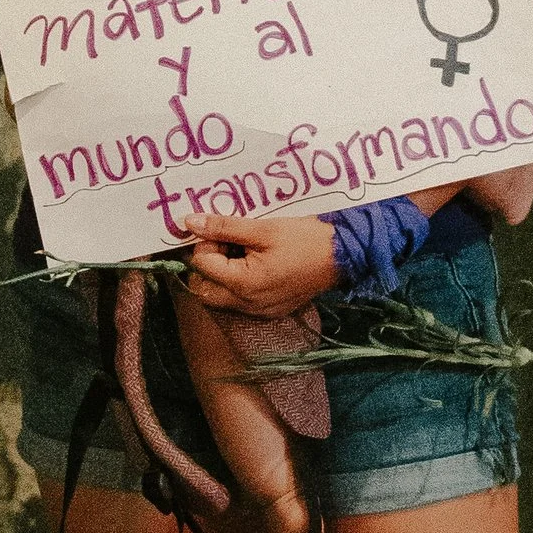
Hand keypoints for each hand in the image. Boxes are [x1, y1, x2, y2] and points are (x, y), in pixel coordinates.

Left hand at [182, 215, 339, 317]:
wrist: (344, 257)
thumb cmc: (305, 239)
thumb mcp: (263, 227)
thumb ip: (224, 226)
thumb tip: (189, 221)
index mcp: (243, 284)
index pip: (201, 266)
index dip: (204, 243)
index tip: (221, 228)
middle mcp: (247, 304)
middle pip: (204, 289)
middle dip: (206, 264)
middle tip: (226, 241)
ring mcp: (259, 310)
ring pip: (220, 297)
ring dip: (221, 274)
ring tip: (241, 250)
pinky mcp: (270, 310)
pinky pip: (239, 301)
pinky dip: (237, 283)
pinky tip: (254, 263)